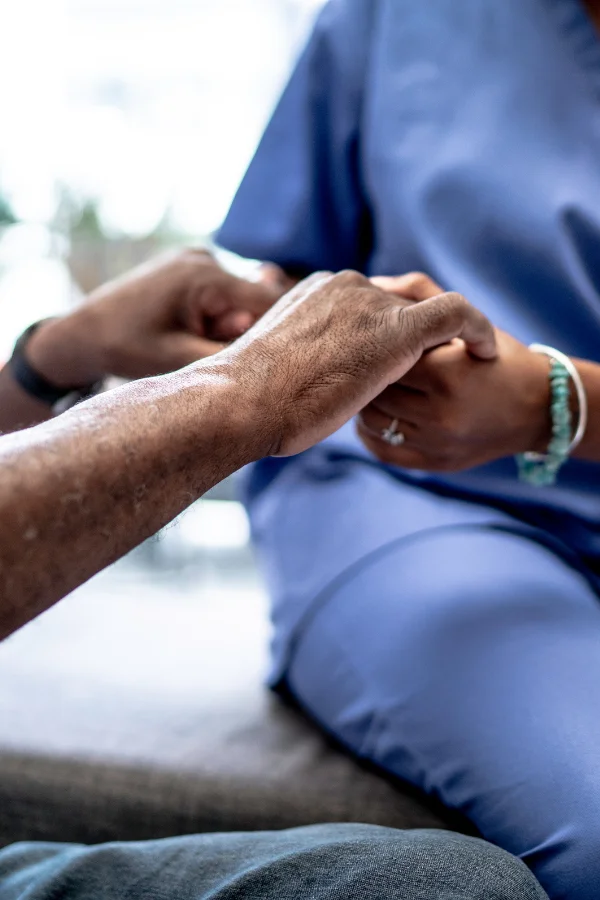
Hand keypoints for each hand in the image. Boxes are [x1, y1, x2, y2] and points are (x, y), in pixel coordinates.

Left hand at [25, 249, 279, 386]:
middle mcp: (204, 258)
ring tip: (195, 338)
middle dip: (245, 329)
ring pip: (240, 297)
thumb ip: (232, 350)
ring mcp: (197, 257)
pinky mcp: (191, 265)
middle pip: (255, 299)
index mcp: (205, 276)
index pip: (269, 300)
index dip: (282, 329)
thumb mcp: (182, 359)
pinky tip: (191, 329)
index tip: (288, 357)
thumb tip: (277, 349)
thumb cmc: (128, 348)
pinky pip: (222, 292)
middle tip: (212, 348)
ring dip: (230, 323)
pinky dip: (217, 314)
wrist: (84, 332)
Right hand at [219, 270, 495, 456]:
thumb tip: (300, 376)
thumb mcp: (275, 365)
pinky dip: (476, 328)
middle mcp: (347, 286)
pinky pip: (456, 314)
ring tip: (462, 366)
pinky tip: (486, 353)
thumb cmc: (249, 397)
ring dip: (442, 341)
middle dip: (413, 335)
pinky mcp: (397, 329)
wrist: (243, 401)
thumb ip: (301, 355)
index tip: (393, 362)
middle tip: (431, 369)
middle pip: (397, 305)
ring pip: (425, 311)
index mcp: (319, 290)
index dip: (384, 331)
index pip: (367, 304)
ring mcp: (372, 304)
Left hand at [358, 272, 549, 470]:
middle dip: (366, 372)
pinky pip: (382, 449)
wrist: (538, 408)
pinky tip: (378, 414)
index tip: (373, 335)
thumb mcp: (468, 321)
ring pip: (371, 421)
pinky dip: (370, 431)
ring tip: (371, 386)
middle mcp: (441, 413)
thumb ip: (421, 294)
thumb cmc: (498, 357)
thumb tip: (373, 283)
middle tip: (363, 360)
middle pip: (375, 389)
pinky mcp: (433, 463)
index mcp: (448, 372)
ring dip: (365, 401)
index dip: (376, 342)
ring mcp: (436, 443)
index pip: (386, 354)